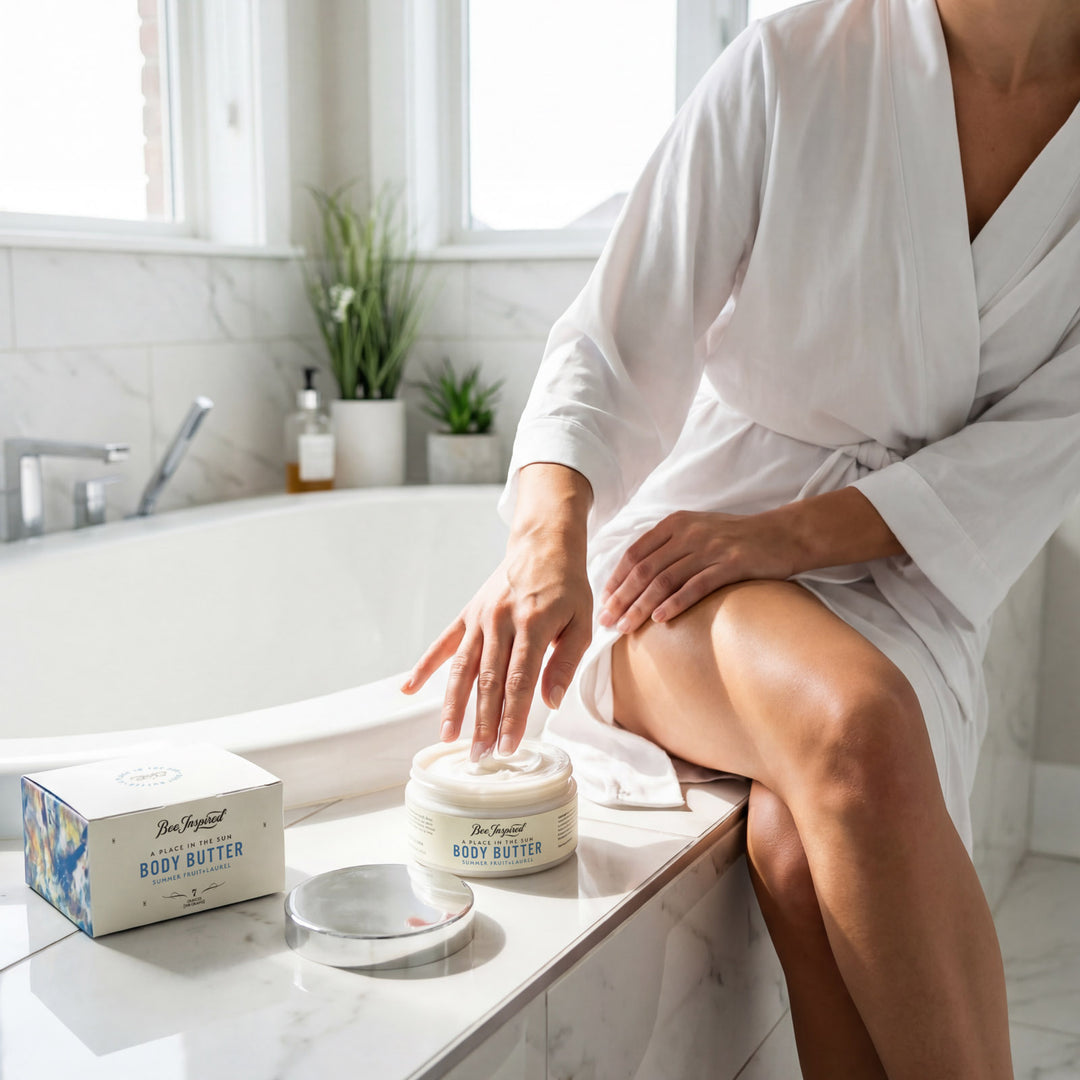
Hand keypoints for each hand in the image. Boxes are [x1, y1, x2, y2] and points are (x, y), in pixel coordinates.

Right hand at [402, 465, 593, 760]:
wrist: (544, 543)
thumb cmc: (567, 586)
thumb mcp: (582, 621)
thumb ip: (565, 662)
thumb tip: (550, 702)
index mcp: (534, 624)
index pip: (520, 680)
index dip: (513, 716)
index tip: (508, 745)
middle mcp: (501, 621)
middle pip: (488, 680)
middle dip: (483, 721)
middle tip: (479, 755)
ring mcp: (480, 617)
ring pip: (462, 667)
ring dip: (453, 704)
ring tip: (448, 736)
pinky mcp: (468, 613)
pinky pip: (443, 643)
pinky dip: (424, 666)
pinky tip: (408, 688)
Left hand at [597, 510, 798, 633]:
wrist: (783, 534)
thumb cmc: (736, 539)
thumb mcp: (698, 531)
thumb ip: (669, 547)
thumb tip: (636, 578)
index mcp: (675, 524)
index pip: (634, 554)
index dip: (615, 579)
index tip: (603, 602)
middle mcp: (689, 533)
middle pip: (645, 569)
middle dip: (621, 598)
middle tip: (606, 622)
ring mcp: (710, 548)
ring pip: (665, 580)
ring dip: (641, 607)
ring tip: (626, 627)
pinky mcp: (732, 564)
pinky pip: (696, 586)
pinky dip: (676, 604)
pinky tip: (661, 620)